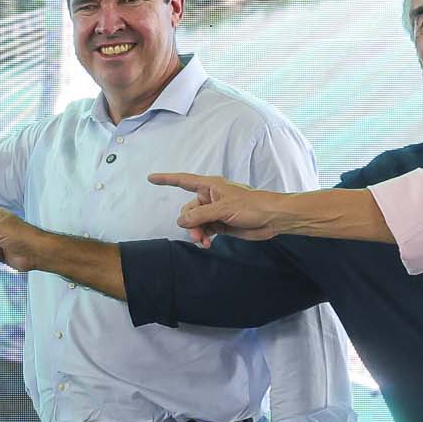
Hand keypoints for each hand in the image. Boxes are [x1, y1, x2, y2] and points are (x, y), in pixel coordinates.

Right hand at [148, 172, 290, 244]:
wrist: (272, 219)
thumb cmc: (252, 206)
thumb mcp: (223, 209)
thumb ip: (200, 215)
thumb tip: (182, 221)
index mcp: (209, 186)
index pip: (183, 181)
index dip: (166, 179)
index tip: (150, 178)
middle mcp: (210, 197)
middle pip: (188, 210)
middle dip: (190, 223)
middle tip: (198, 235)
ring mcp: (215, 211)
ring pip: (195, 222)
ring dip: (197, 232)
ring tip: (204, 242)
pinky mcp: (221, 223)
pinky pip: (204, 230)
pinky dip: (204, 237)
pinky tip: (208, 243)